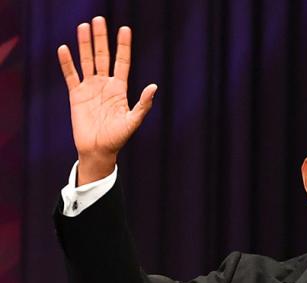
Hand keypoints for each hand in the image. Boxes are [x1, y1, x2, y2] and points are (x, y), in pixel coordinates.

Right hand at [57, 16, 156, 183]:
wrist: (98, 150)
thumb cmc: (118, 138)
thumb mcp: (133, 121)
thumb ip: (143, 105)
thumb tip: (153, 87)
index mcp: (119, 89)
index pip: (122, 62)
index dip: (123, 46)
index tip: (125, 29)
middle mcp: (105, 85)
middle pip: (103, 56)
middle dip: (101, 38)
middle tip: (99, 19)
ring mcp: (90, 88)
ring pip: (87, 61)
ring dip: (84, 44)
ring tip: (83, 27)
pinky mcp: (76, 95)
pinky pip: (71, 75)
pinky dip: (67, 63)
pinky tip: (64, 48)